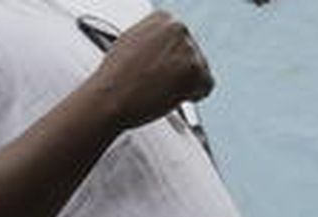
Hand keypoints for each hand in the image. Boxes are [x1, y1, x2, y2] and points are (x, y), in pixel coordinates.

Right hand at [85, 12, 213, 130]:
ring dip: (185, 85)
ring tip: (161, 91)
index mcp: (164, 19)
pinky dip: (194, 96)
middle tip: (162, 85)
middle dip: (181, 72)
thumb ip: (154, 41)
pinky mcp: (195, 70)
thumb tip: (165, 48)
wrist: (110, 97)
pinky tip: (173, 97)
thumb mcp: (132, 43)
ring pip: (201, 71)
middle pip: (194, 55)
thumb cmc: (115, 78)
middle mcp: (178, 28)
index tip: (164, 70)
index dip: (174, 60)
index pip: (184, 41)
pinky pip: (207, 86)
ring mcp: (187, 48)